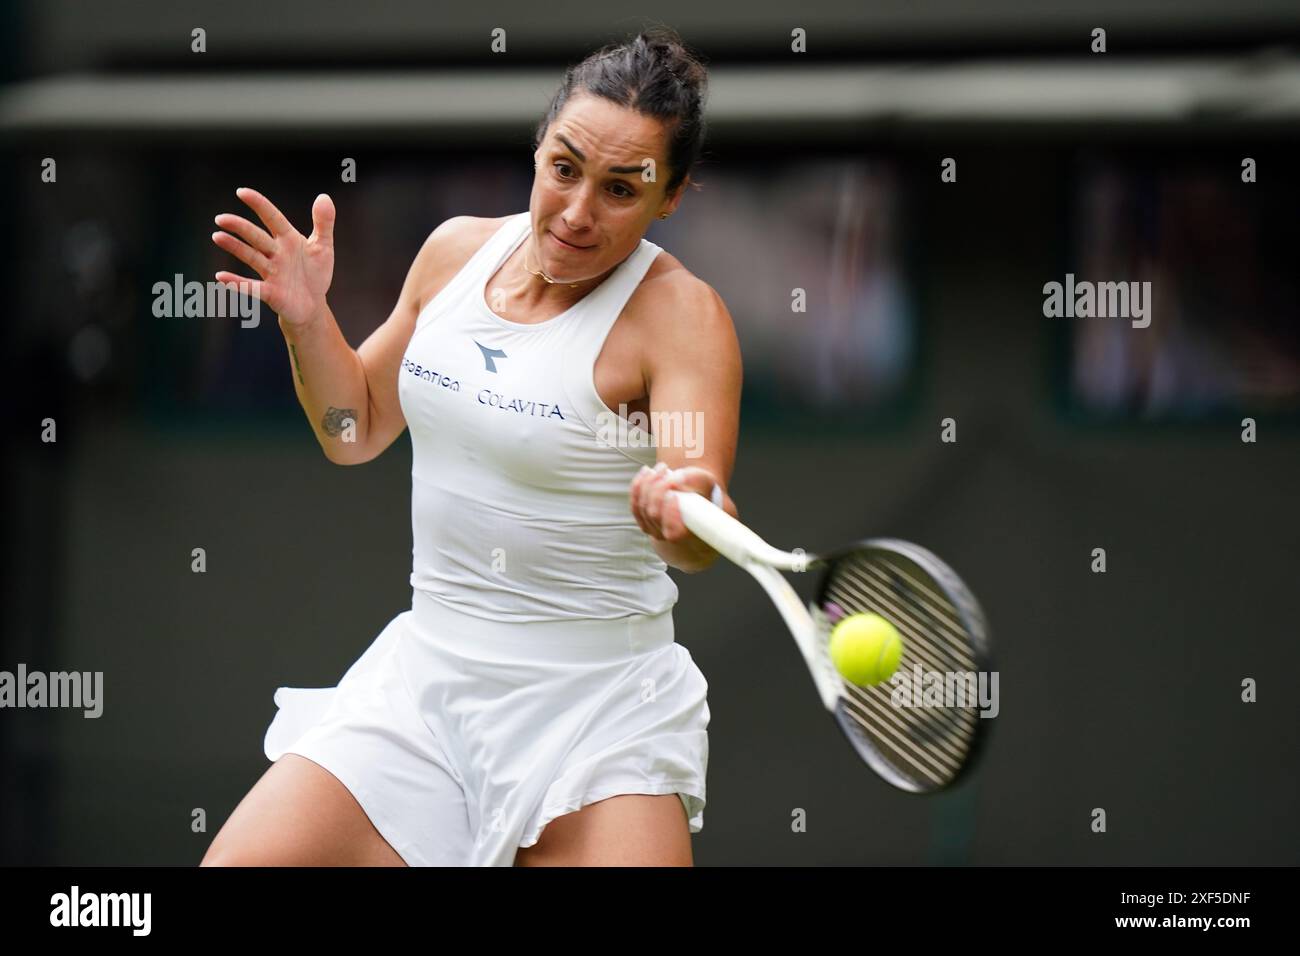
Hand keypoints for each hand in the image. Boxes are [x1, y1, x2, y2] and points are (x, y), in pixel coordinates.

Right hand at [212, 188, 335, 329]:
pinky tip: (221, 277)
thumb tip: (324, 196)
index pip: (272, 218)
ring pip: (251, 257)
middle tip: (221, 218)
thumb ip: (324, 223)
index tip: (242, 192)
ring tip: (217, 236)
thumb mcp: (323, 247)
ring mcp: (272, 273)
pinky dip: (237, 282)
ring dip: (235, 247)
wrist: (312, 305)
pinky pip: (252, 287)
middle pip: (256, 237)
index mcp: (288, 239)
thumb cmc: (315, 274)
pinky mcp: (271, 293)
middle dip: (239, 227)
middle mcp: (276, 254)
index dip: (259, 205)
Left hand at [629, 462, 718, 542]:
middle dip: (657, 488)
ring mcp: (651, 528)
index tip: (673, 494)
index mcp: (685, 534)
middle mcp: (666, 535)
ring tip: (661, 467)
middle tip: (666, 469)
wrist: (693, 497)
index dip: (669, 513)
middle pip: (654, 513)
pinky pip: (634, 503)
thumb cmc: (702, 492)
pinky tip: (646, 472)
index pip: (672, 532)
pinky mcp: (642, 518)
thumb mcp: (705, 482)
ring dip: (648, 482)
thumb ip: (693, 479)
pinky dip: (638, 485)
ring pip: (642, 506)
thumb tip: (675, 479)